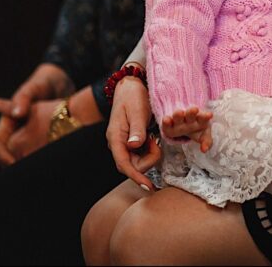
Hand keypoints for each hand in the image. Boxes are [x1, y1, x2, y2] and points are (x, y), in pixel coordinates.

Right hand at [0, 63, 73, 165]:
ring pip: (15, 158)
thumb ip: (23, 99)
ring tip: (35, 170)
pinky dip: (35, 160)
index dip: (2, 156)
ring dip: (22, 164)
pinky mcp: (37, 139)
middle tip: (26, 171)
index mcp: (6, 122)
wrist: (59, 82)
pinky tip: (47, 162)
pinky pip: (32, 155)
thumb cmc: (42, 83)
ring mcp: (24, 136)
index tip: (14, 163)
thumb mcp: (33, 89)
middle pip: (0, 156)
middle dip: (9, 166)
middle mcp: (12, 131)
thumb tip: (15, 113)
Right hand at [106, 75, 160, 189]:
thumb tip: (134, 146)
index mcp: (115, 138)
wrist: (130, 86)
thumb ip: (137, 129)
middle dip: (148, 160)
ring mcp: (123, 143)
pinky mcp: (130, 141)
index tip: (148, 186)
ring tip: (153, 136)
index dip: (136, 177)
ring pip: (137, 161)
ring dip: (149, 154)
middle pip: (131, 166)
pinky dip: (148, 150)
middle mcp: (117, 143)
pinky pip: (139, 154)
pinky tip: (152, 138)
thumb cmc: (133, 96)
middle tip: (155, 141)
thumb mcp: (138, 111)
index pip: (123, 164)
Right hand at [161, 106, 212, 152]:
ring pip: (178, 116)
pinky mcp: (168, 123)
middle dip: (192, 113)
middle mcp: (189, 119)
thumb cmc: (196, 129)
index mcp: (200, 121)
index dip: (206, 117)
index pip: (203, 118)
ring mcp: (178, 120)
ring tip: (179, 112)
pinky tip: (166, 120)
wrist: (185, 121)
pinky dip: (166, 121)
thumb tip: (205, 150)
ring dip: (178, 115)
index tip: (210, 115)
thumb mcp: (203, 135)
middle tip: (194, 109)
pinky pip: (167, 122)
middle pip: (190, 115)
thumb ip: (207, 142)